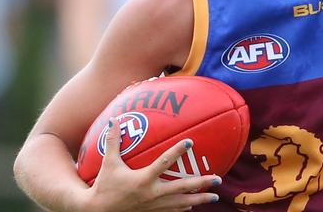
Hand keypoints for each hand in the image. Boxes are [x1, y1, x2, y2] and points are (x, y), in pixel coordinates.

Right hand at [83, 117, 220, 210]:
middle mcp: (152, 193)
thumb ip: (113, 141)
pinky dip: (184, 208)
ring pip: (181, 203)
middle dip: (201, 184)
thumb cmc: (104, 186)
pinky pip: (172, 211)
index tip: (190, 142)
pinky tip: (193, 205)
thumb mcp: (108, 163)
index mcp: (143, 179)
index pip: (164, 162)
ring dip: (199, 200)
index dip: (177, 151)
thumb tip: (113, 120)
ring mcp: (154, 206)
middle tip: (218, 179)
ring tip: (215, 197)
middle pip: (182, 188)